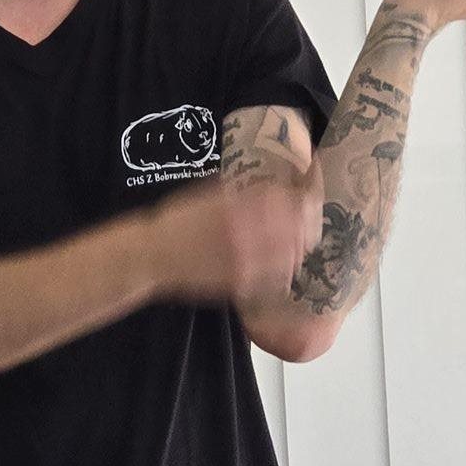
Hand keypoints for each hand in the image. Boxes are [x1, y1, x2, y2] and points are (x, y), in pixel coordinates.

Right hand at [144, 167, 322, 304]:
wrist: (154, 254)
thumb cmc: (179, 220)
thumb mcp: (211, 192)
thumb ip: (245, 190)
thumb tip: (276, 183)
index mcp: (241, 204)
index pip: (291, 196)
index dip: (308, 190)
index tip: (310, 185)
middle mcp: (248, 231)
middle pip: (301, 225)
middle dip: (310, 217)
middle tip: (309, 213)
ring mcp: (247, 260)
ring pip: (295, 253)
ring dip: (301, 243)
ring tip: (298, 237)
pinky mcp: (242, 282)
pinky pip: (278, 277)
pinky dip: (285, 268)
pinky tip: (281, 261)